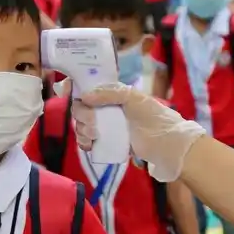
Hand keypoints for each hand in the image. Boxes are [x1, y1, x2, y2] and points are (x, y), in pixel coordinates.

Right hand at [74, 83, 204, 182]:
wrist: (166, 143)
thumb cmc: (153, 116)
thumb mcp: (133, 98)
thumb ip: (109, 93)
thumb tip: (84, 96)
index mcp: (112, 94)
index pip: (88, 88)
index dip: (75, 89)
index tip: (67, 91)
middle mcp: (106, 109)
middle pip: (81, 108)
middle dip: (82, 114)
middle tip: (93, 122)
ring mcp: (106, 127)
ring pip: (82, 125)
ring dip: (82, 130)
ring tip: (94, 135)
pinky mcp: (108, 143)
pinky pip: (88, 141)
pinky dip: (84, 143)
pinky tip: (89, 145)